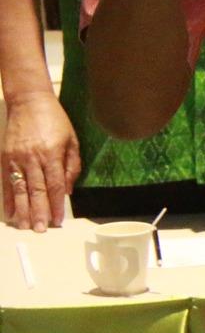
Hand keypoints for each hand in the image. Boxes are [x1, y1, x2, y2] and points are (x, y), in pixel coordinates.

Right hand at [2, 91, 79, 231]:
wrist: (29, 102)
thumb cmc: (55, 120)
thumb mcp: (71, 139)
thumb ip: (71, 165)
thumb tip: (68, 190)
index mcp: (52, 154)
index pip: (56, 185)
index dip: (57, 204)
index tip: (59, 220)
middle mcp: (33, 158)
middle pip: (36, 190)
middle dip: (39, 212)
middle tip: (41, 230)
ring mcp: (17, 159)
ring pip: (20, 190)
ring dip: (23, 210)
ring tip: (25, 226)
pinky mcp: (6, 158)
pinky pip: (7, 182)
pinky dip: (8, 199)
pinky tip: (10, 212)